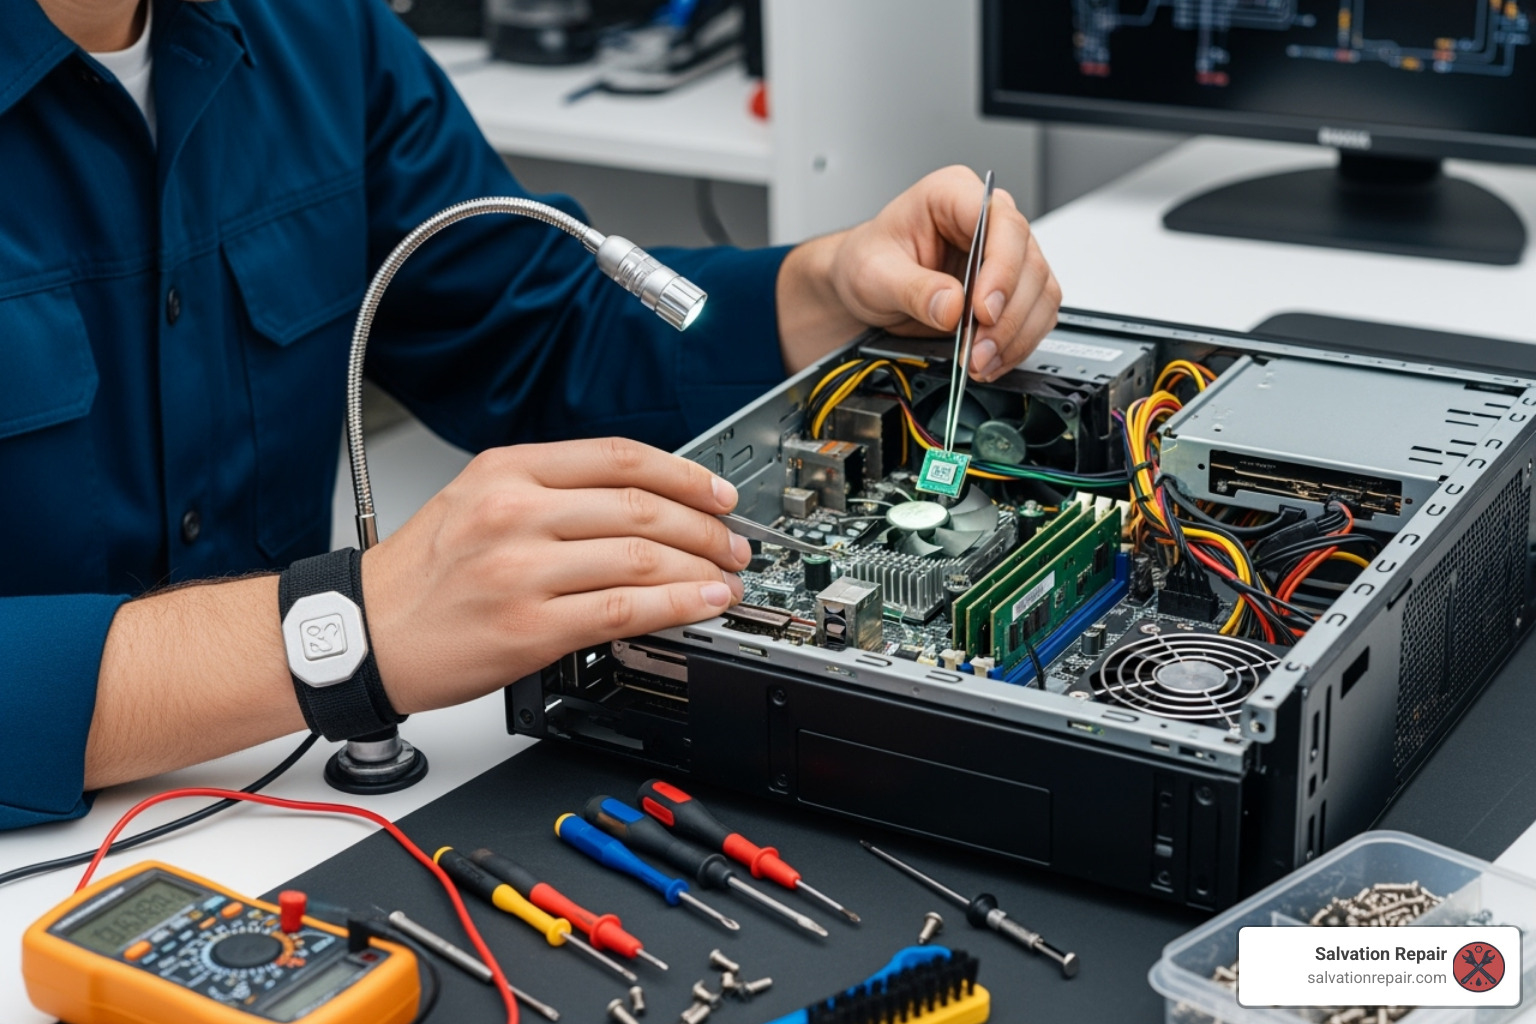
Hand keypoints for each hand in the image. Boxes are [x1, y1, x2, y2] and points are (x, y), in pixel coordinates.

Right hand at [360, 438, 748, 713]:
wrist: (364, 634)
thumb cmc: (420, 575)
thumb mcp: (474, 500)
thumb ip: (551, 491)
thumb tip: (642, 502)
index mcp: (506, 471)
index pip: (619, 457)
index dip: (685, 474)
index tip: (719, 494)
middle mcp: (514, 512)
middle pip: (641, 506)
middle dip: (706, 527)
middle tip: (734, 544)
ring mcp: (521, 570)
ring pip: (641, 557)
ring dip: (701, 568)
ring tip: (726, 580)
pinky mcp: (529, 627)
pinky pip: (623, 609)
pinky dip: (676, 605)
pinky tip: (700, 605)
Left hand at [777, 165, 1060, 381]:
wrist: (863, 286)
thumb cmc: (867, 262)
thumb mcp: (874, 274)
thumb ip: (913, 289)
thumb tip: (952, 306)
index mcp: (954, 194)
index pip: (1001, 222)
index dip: (1001, 269)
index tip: (983, 311)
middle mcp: (988, 220)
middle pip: (1028, 261)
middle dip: (1007, 315)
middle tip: (976, 351)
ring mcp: (1005, 254)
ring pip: (1039, 292)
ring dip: (1015, 335)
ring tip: (980, 362)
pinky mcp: (1011, 287)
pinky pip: (1035, 315)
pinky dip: (1017, 343)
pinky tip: (991, 360)